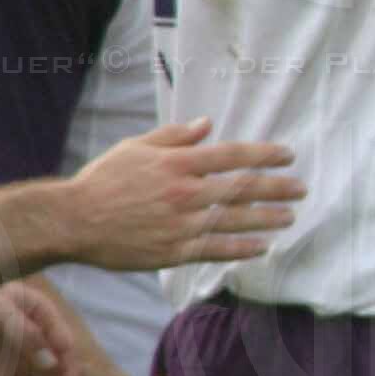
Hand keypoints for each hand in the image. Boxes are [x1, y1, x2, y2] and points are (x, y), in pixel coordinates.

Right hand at [60, 118, 304, 270]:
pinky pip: (216, 249)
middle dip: (277, 188)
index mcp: (177, 163)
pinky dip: (242, 248)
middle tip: (301, 189)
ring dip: (267, 218)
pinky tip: (262, 246)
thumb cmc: (103, 180)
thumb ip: (174, 137)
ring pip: (235, 220)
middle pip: (242, 188)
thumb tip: (207, 124)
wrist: (73, 220)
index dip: (264, 155)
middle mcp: (185, 192)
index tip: (288, 156)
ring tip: (289, 216)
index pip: (232, 156)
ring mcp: (182, 224)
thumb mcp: (136, 147)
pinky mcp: (174, 251)